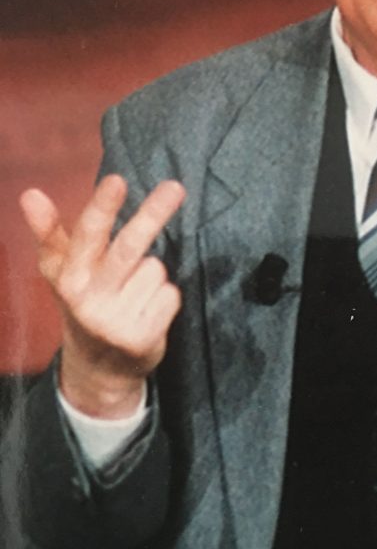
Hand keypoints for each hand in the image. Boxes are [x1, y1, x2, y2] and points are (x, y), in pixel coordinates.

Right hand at [20, 174, 185, 418]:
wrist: (99, 368)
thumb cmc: (84, 302)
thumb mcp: (61, 271)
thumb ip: (49, 232)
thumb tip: (30, 193)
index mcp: (69, 276)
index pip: (87, 235)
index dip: (102, 207)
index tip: (117, 180)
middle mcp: (89, 298)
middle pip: (129, 248)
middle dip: (153, 215)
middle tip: (175, 187)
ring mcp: (116, 320)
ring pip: (156, 270)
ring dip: (152, 275)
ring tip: (133, 293)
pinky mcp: (142, 338)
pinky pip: (170, 295)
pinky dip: (165, 297)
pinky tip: (147, 311)